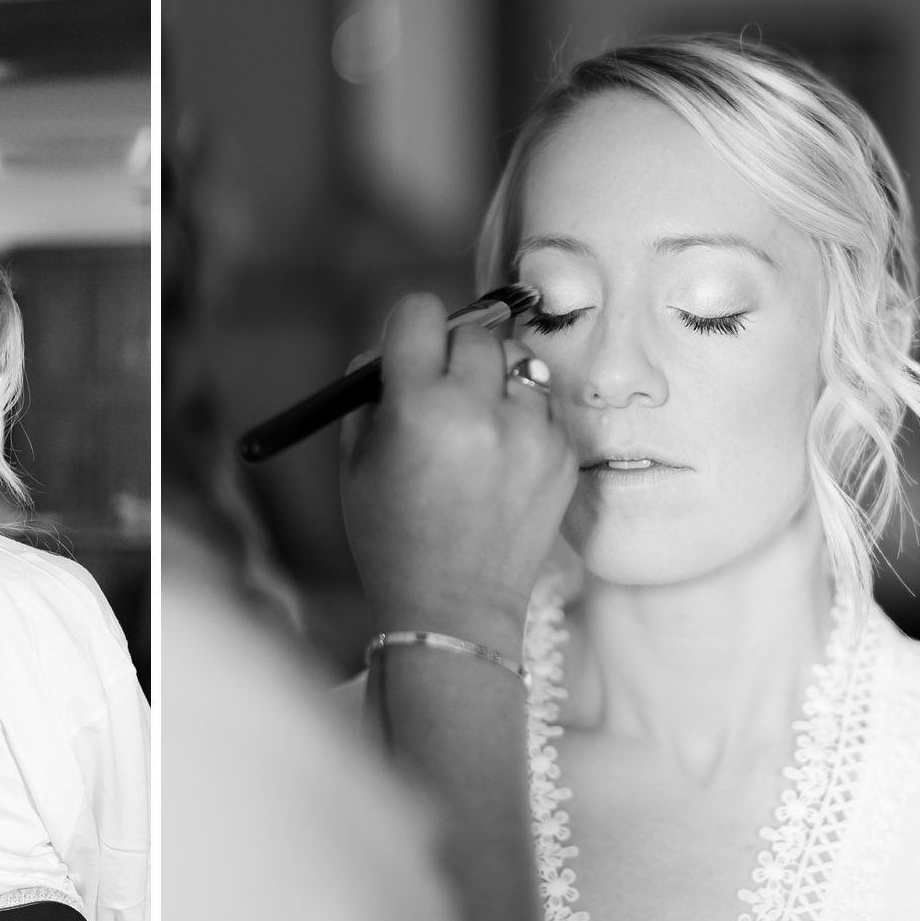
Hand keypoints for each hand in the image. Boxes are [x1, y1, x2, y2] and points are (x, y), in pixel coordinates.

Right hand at [342, 293, 576, 654]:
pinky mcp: (564, 455)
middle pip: (475, 331)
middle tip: (444, 392)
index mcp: (419, 406)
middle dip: (455, 354)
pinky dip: (524, 419)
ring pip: (517, 363)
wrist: (452, 608)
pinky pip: (545, 406)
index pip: (421, 312)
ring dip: (496, 383)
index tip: (412, 346)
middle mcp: (479, 409)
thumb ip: (370, 394)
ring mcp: (530, 432)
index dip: (412, 327)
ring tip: (478, 430)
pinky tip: (502, 461)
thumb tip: (390, 348)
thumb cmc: (392, 536)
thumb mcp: (356, 462)